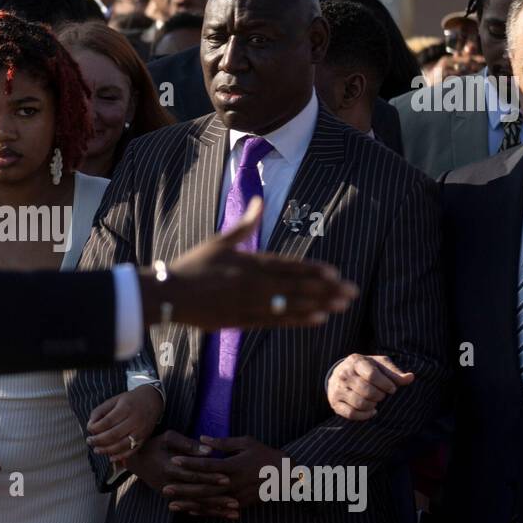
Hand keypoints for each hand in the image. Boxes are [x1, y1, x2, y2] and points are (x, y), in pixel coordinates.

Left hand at [86, 385, 162, 460]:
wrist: (153, 401)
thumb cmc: (130, 400)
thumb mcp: (114, 400)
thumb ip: (100, 411)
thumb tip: (90, 424)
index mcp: (126, 408)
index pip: (108, 421)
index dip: (96, 428)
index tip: (89, 429)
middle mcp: (134, 420)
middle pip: (113, 435)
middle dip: (98, 440)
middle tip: (89, 441)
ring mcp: (140, 432)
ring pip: (121, 445)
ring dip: (106, 450)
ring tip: (96, 450)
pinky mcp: (143, 440)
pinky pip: (131, 451)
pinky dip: (120, 456)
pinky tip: (110, 457)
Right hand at [123, 430, 238, 517]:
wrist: (135, 460)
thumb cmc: (154, 444)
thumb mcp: (168, 437)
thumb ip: (188, 444)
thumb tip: (209, 450)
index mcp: (169, 467)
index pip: (193, 474)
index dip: (209, 476)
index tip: (227, 477)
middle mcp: (169, 484)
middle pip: (197, 492)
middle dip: (217, 497)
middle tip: (236, 500)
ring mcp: (170, 494)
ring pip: (196, 504)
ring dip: (215, 509)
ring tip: (234, 512)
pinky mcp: (172, 499)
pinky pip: (191, 507)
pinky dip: (207, 512)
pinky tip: (222, 515)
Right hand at [148, 198, 359, 330]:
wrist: (170, 294)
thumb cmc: (193, 266)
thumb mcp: (219, 241)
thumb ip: (244, 224)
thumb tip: (258, 201)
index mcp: (250, 262)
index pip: (289, 266)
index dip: (313, 270)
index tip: (336, 273)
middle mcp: (254, 283)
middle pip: (297, 286)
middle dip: (326, 290)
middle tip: (352, 292)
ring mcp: (250, 303)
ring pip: (291, 305)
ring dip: (319, 305)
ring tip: (341, 307)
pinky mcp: (243, 320)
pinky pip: (276, 321)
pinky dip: (297, 320)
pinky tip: (317, 320)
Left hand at [165, 435, 286, 512]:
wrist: (286, 476)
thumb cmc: (265, 455)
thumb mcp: (246, 442)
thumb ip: (223, 443)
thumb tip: (202, 438)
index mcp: (233, 465)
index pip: (207, 465)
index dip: (189, 463)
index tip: (174, 460)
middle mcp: (233, 483)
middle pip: (204, 487)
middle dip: (183, 489)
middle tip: (164, 489)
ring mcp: (236, 496)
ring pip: (209, 502)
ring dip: (189, 504)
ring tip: (171, 505)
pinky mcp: (240, 505)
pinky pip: (218, 510)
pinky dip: (203, 512)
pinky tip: (190, 512)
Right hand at [326, 354, 414, 420]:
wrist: (341, 373)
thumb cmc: (366, 369)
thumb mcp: (379, 365)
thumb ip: (394, 372)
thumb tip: (410, 378)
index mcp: (356, 361)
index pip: (372, 375)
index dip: (386, 385)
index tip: (392, 389)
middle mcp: (343, 374)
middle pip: (367, 391)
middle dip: (380, 396)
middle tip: (382, 395)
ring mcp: (337, 389)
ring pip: (360, 403)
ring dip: (373, 405)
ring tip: (375, 401)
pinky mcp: (334, 403)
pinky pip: (352, 414)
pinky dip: (365, 415)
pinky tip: (371, 411)